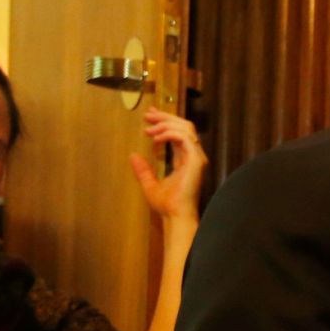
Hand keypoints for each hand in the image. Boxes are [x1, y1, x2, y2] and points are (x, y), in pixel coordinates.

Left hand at [130, 108, 207, 222]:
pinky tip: (156, 138)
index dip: (165, 122)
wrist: (175, 215)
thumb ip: (143, 170)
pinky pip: (184, 138)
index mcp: (185, 160)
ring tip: (149, 128)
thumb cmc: (167, 204)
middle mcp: (193, 156)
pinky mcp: (195, 160)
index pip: (179, 134)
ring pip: (186, 128)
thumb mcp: (149, 184)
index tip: (150, 116)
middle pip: (185, 126)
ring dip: (166, 123)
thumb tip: (133, 156)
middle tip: (149, 115)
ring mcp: (196, 157)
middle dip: (166, 117)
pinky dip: (169, 133)